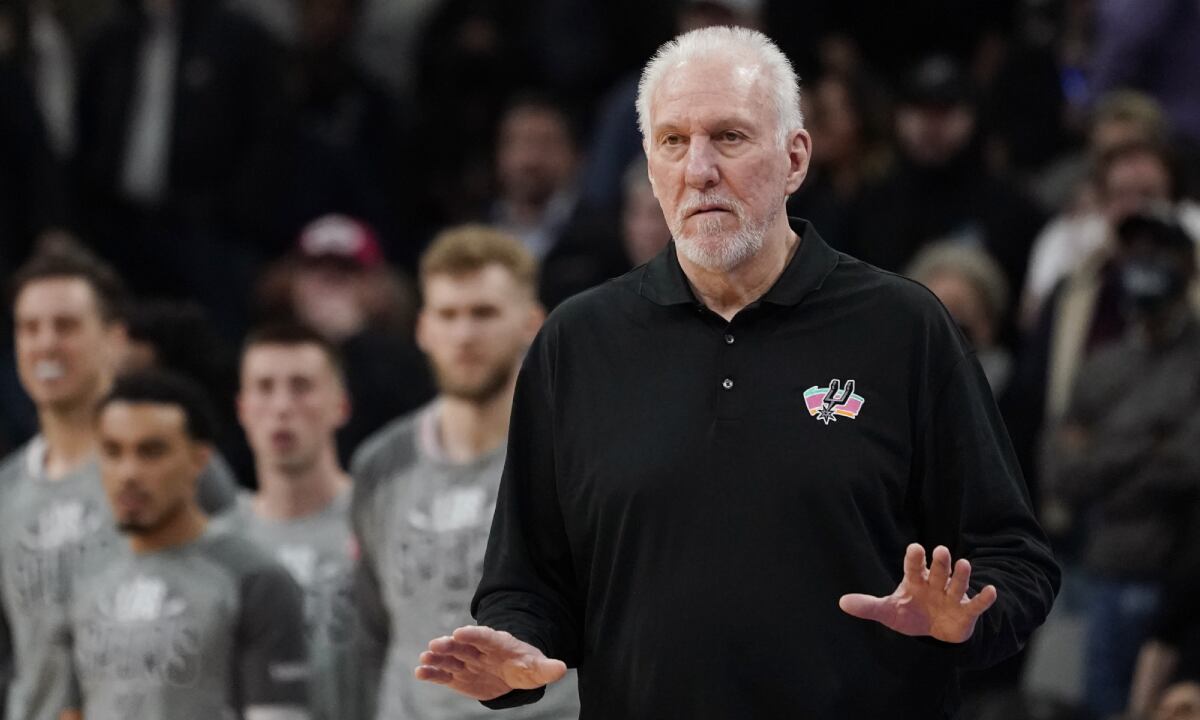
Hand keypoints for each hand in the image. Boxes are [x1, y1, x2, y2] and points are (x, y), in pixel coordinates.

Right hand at [416, 625, 567, 700]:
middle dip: (449, 644)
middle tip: (435, 644)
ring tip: (424, 659)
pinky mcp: (458, 676)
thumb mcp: (537, 667)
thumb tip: (561, 668)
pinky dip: (432, 673)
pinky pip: (443, 674)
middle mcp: (478, 649)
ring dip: (436, 658)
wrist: (513, 673)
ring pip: (449, 658)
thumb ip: (546, 668)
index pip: (484, 635)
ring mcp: (466, 661)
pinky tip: (420, 672)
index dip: (473, 634)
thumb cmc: (525, 666)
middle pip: (462, 644)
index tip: (459, 632)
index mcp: (497, 642)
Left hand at [838, 544, 997, 643]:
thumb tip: (842, 602)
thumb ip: (869, 607)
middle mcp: (935, 584)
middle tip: (940, 550)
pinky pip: (976, 604)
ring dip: (961, 575)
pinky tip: (991, 591)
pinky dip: (984, 599)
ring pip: (957, 583)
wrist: (935, 631)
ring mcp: (952, 596)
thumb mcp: (889, 612)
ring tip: (964, 563)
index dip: (914, 558)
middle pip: (938, 570)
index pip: (914, 567)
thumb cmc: (911, 613)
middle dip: (939, 562)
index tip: (914, 548)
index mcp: (916, 581)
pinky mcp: (966, 611)